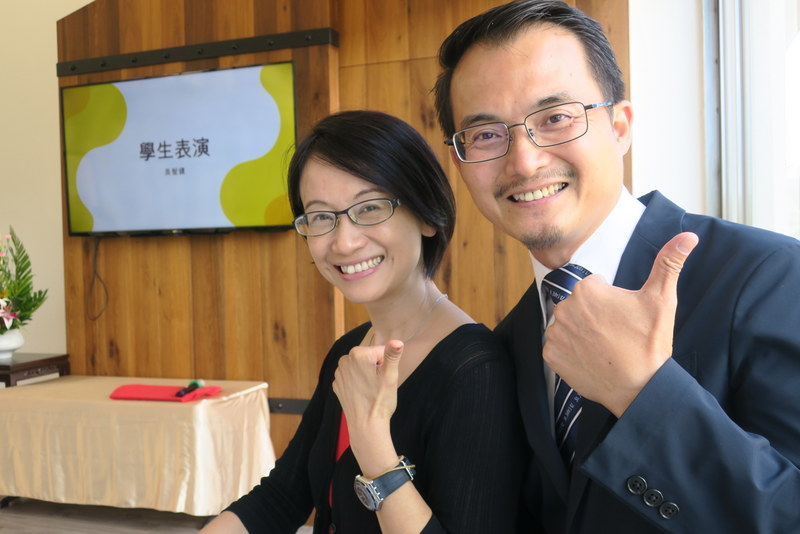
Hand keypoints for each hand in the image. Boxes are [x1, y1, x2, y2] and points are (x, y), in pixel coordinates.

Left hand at [333, 340, 403, 473]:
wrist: (366, 425)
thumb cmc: (380, 401)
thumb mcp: (390, 376)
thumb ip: (392, 355)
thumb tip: (397, 341)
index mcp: (358, 354)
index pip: (380, 351)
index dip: (386, 364)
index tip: (385, 377)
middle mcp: (344, 360)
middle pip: (368, 357)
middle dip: (375, 367)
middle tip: (378, 384)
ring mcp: (339, 373)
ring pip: (359, 367)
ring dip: (366, 374)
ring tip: (370, 390)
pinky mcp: (337, 384)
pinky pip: (351, 377)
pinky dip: (357, 382)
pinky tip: (362, 394)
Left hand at [543, 232, 698, 416]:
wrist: (639, 388)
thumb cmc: (649, 343)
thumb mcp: (661, 299)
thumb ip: (669, 263)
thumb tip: (689, 235)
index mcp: (586, 290)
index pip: (595, 288)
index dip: (612, 302)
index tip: (624, 318)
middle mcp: (564, 308)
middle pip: (580, 306)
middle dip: (595, 316)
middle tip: (616, 334)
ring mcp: (555, 333)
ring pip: (569, 326)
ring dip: (582, 333)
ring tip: (605, 347)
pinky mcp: (551, 355)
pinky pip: (558, 347)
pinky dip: (571, 352)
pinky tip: (591, 358)